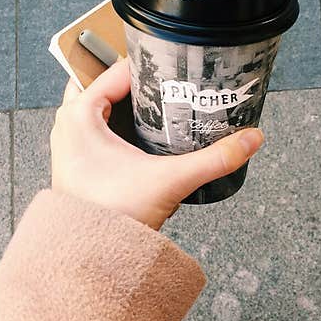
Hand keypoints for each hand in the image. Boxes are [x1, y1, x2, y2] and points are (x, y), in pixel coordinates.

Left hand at [50, 59, 263, 229]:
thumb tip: (251, 139)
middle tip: (162, 80)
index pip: (115, 71)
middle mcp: (68, 127)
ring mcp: (70, 147)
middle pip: (101, 86)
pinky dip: (116, 127)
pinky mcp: (77, 167)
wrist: (92, 258)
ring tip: (156, 101)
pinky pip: (95, 132)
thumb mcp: (171, 180)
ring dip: (122, 104)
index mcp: (80, 116)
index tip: (171, 62)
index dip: (145, 64)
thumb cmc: (113, 216)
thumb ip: (214, 159)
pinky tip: (142, 135)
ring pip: (97, 110)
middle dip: (130, 82)